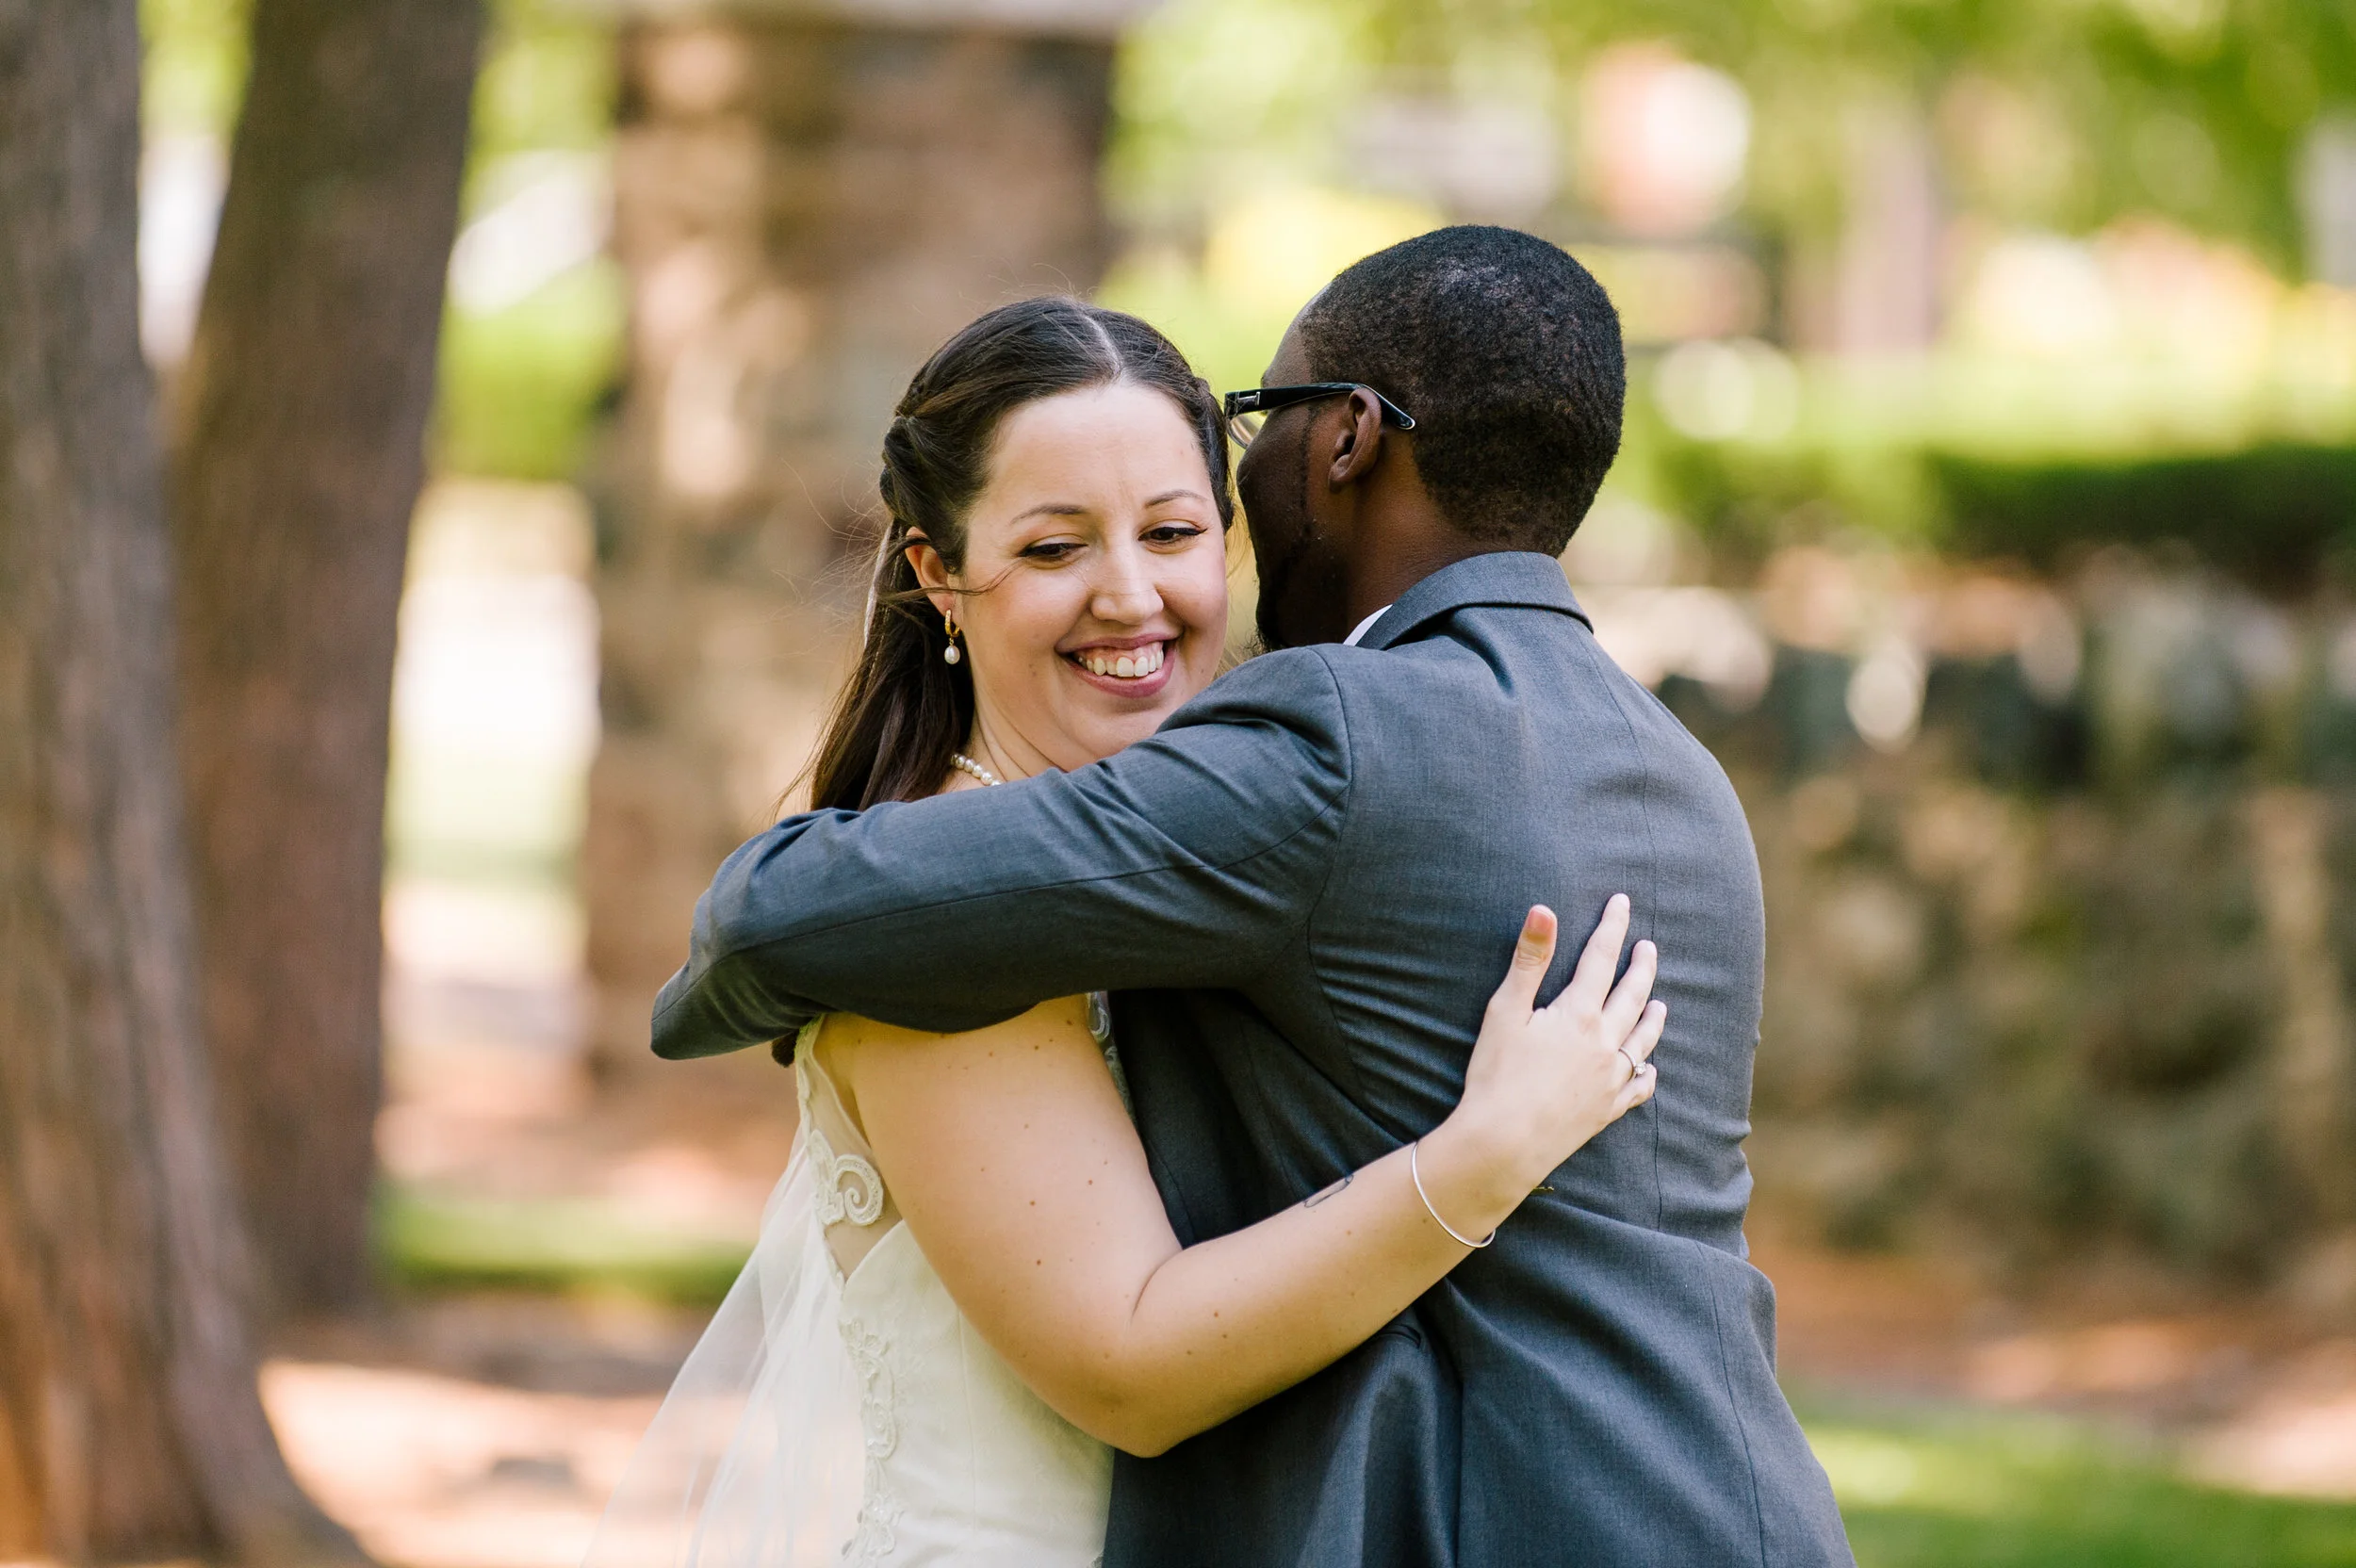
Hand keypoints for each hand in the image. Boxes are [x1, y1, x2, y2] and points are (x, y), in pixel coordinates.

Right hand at [1415, 896, 1663, 1241]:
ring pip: (1643, 1040)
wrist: (1503, 1144)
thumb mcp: (1505, 1011)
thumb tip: (1545, 909)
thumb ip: (1529, 959)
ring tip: (1660, 1003)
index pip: (1601, 958)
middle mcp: (1604, 1043)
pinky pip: (1639, 1087)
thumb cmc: (1496, 1075)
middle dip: (1641, 966)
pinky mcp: (1607, 1110)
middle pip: (1632, 995)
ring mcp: (1610, 1079)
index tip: (1622, 902)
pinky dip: (1647, 1073)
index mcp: (1578, 1014)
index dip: (1611, 927)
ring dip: (1653, 1017)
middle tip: (1648, 947)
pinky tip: (1649, 1068)